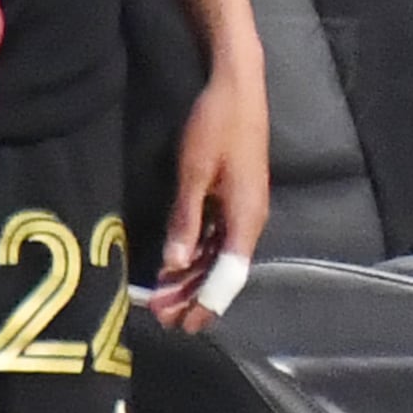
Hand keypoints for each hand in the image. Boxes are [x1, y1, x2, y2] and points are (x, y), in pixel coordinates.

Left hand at [146, 43, 269, 333]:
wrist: (237, 87)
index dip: (205, 302)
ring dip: (193, 279)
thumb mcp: (195, 173)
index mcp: (246, 217)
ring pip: (219, 256)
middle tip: (163, 320)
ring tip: (164, 300)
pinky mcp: (234, 198)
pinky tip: (177, 266)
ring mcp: (243, 208)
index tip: (182, 325)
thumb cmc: (217, 126)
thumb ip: (186, 220)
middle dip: (195, 297)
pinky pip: (217, 238)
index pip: (228, 274)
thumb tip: (174, 265)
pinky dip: (196, 256)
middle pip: (224, 270)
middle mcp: (250, 219)